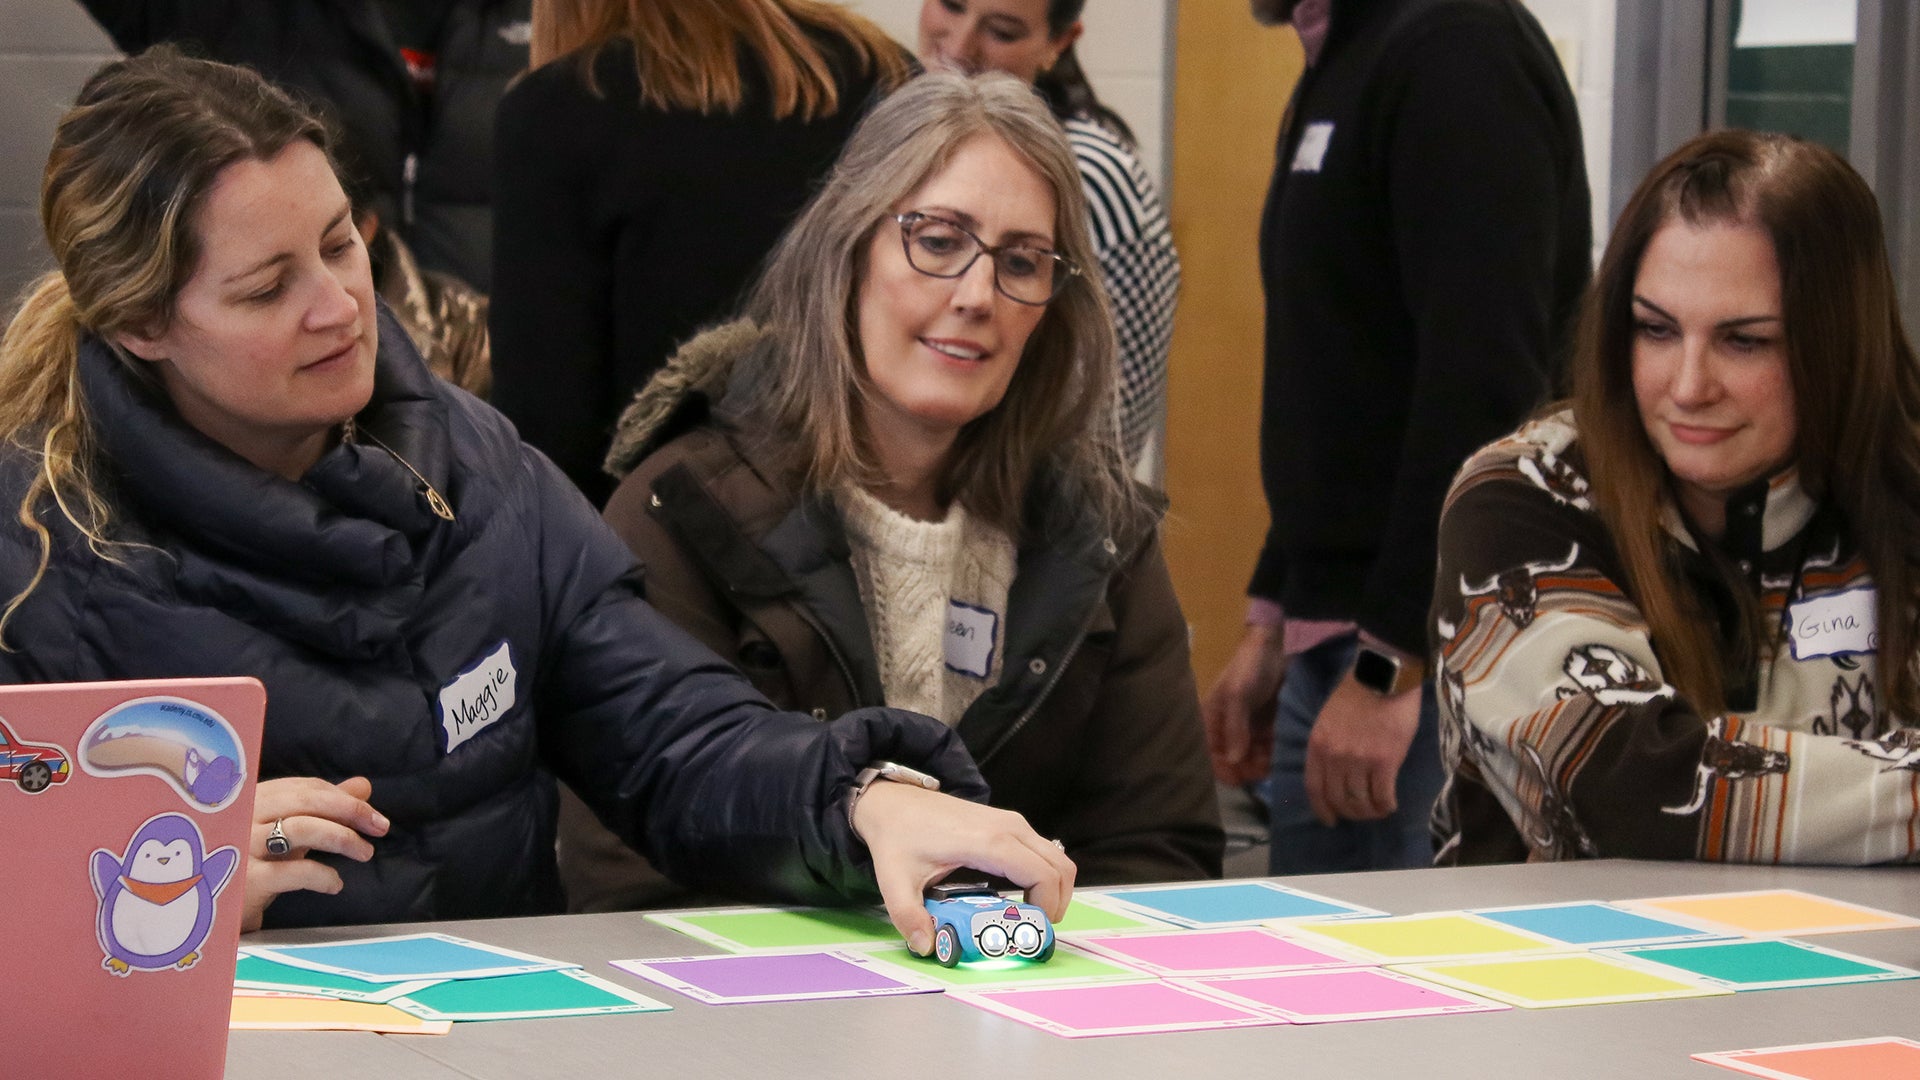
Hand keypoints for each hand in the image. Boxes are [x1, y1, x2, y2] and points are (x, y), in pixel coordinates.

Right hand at [243, 776, 388, 930]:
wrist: (211, 911)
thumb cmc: (251, 865)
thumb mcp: (286, 833)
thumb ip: (322, 809)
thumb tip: (363, 785)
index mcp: (253, 799)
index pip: (305, 787)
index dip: (342, 797)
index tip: (370, 813)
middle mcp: (244, 816)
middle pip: (306, 800)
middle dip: (350, 810)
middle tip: (380, 826)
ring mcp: (242, 846)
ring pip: (302, 828)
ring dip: (343, 838)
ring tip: (365, 852)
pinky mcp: (246, 880)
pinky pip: (295, 871)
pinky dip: (323, 875)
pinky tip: (335, 884)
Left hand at [850, 781, 1075, 955]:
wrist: (893, 801)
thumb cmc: (898, 836)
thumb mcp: (895, 880)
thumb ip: (909, 916)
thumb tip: (926, 946)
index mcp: (990, 842)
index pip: (1043, 875)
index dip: (1047, 908)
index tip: (1030, 930)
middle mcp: (1009, 828)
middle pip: (1060, 867)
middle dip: (1057, 903)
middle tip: (1035, 929)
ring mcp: (1011, 822)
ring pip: (1056, 858)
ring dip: (1053, 889)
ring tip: (1030, 915)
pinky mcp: (1008, 823)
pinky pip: (1042, 851)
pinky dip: (1044, 875)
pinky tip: (1020, 895)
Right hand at [1202, 623, 1286, 784]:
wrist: (1276, 648)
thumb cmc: (1249, 668)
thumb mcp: (1238, 695)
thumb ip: (1235, 728)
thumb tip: (1234, 760)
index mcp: (1211, 720)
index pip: (1210, 755)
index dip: (1222, 770)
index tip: (1239, 779)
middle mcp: (1227, 728)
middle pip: (1232, 761)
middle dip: (1246, 769)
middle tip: (1262, 770)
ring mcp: (1248, 729)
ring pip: (1252, 759)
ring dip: (1261, 764)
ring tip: (1273, 761)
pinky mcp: (1267, 728)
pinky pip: (1268, 749)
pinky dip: (1274, 755)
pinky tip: (1281, 754)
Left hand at [1304, 672, 1420, 825]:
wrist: (1383, 676)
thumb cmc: (1356, 692)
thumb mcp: (1327, 718)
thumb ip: (1327, 746)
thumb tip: (1334, 773)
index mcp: (1317, 745)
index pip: (1314, 788)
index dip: (1322, 809)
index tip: (1330, 819)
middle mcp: (1334, 757)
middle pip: (1338, 799)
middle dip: (1349, 812)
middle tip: (1360, 813)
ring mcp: (1359, 760)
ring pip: (1361, 801)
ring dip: (1369, 812)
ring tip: (1377, 810)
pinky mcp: (1385, 761)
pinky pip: (1383, 796)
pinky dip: (1386, 805)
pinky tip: (1390, 805)